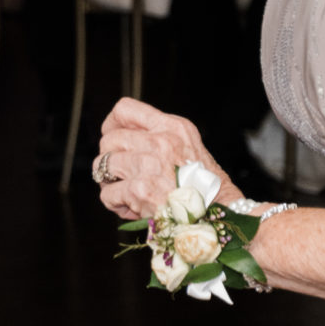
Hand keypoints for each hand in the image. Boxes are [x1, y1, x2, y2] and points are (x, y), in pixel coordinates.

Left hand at [93, 97, 234, 219]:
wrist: (222, 216)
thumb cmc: (205, 186)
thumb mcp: (187, 146)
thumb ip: (158, 137)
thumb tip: (117, 139)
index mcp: (172, 126)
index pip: (124, 109)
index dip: (111, 125)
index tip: (113, 140)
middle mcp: (161, 141)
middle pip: (109, 139)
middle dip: (108, 159)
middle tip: (120, 175)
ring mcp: (149, 164)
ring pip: (102, 165)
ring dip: (109, 182)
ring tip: (126, 193)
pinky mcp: (141, 190)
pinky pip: (107, 194)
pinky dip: (114, 203)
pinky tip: (131, 208)